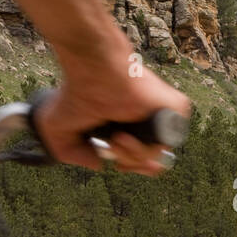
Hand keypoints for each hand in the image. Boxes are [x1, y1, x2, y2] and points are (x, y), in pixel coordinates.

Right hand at [35, 45, 190, 173]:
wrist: (93, 70)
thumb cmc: (74, 92)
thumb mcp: (60, 133)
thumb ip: (71, 155)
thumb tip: (99, 165)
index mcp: (130, 123)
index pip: (144, 154)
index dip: (134, 166)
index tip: (119, 165)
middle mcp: (148, 118)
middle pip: (152, 160)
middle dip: (130, 164)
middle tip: (112, 146)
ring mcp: (163, 112)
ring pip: (157, 155)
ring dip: (131, 156)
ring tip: (115, 137)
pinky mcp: (176, 107)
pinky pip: (168, 141)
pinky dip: (145, 146)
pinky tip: (126, 135)